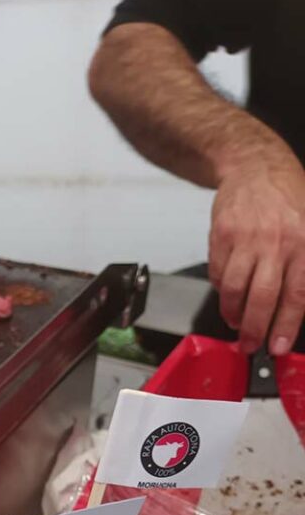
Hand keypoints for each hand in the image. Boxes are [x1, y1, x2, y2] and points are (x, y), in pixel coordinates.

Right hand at [209, 158, 304, 354]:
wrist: (255, 168)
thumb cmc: (287, 201)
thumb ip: (304, 268)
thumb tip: (297, 308)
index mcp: (304, 243)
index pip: (296, 295)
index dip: (285, 325)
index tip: (278, 346)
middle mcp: (276, 241)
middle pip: (262, 297)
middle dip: (254, 328)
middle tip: (250, 344)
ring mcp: (246, 238)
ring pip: (235, 289)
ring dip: (233, 313)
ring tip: (236, 321)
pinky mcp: (222, 236)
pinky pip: (218, 274)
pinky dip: (222, 290)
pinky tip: (229, 291)